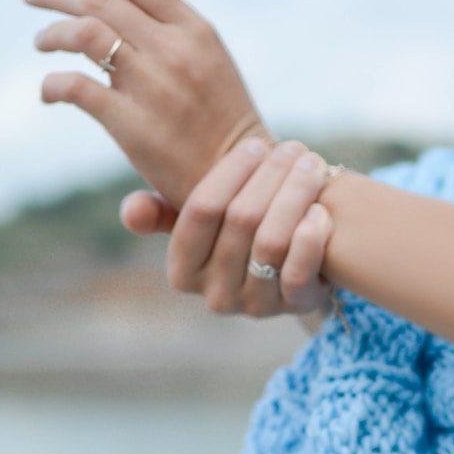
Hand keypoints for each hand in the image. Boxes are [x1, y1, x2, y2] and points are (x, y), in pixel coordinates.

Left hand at [25, 0, 272, 207]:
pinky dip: (51, 84)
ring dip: (50, 33)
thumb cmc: (219, 118)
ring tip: (40, 41)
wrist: (242, 180)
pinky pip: (75, 88)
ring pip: (83, 34)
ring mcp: (154, 86)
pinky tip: (48, 92)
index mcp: (195, 29)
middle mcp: (174, 50)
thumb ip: (163, 28)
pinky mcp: (133, 125)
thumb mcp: (208, 59)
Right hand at [130, 137, 336, 318]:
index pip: (200, 211)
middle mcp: (214, 294)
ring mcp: (254, 305)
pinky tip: (321, 208)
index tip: (254, 145)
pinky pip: (299, 272)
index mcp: (182, 270)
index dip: (230, 172)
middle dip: (271, 175)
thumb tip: (132, 210)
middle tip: (293, 148)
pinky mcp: (293, 309)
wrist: (293, 261)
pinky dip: (311, 237)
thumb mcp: (201, 220)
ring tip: (311, 164)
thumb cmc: (239, 228)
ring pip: (272, 241)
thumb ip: (161, 211)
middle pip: (242, 221)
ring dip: (296, 195)